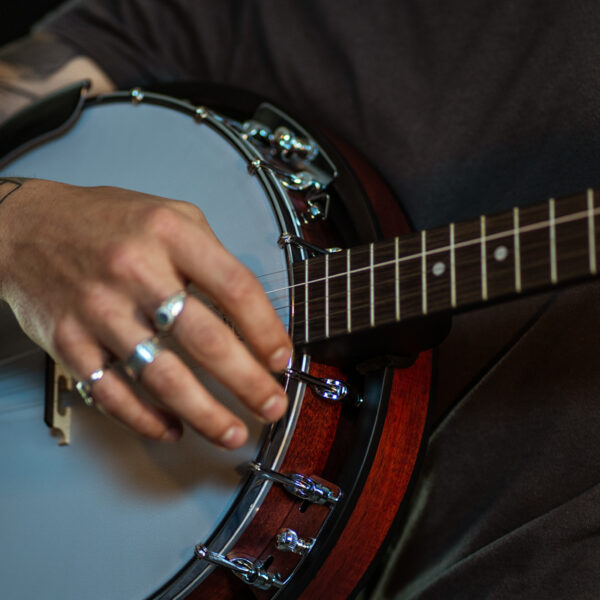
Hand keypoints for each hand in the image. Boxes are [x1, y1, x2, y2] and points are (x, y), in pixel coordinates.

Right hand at [0, 179, 291, 446]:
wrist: (26, 227)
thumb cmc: (105, 221)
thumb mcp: (169, 214)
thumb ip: (211, 254)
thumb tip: (251, 311)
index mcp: (170, 234)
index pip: (234, 288)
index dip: (266, 329)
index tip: (282, 359)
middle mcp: (135, 271)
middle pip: (205, 339)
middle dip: (247, 382)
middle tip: (272, 406)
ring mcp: (99, 310)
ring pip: (161, 376)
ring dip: (204, 413)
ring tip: (232, 432)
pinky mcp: (69, 341)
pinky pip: (112, 392)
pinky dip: (145, 418)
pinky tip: (172, 428)